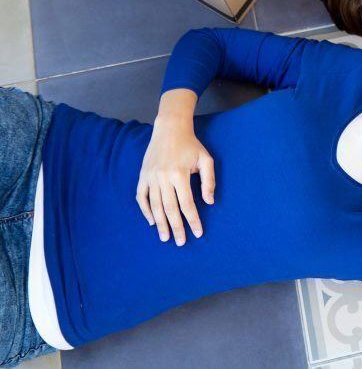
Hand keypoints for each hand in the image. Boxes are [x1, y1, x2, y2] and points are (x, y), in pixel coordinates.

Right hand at [137, 111, 214, 245]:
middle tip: (180, 243)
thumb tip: (210, 202)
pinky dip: (145, 210)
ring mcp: (150, 177)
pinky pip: (142, 197)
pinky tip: (151, 221)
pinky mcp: (142, 176)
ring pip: (155, 206)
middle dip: (176, 227)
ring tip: (165, 237)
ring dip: (160, 224)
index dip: (193, 220)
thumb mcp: (206, 159)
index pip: (187, 204)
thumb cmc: (191, 145)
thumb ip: (209, 181)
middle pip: (170, 209)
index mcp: (180, 174)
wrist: (169, 129)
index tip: (198, 233)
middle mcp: (163, 178)